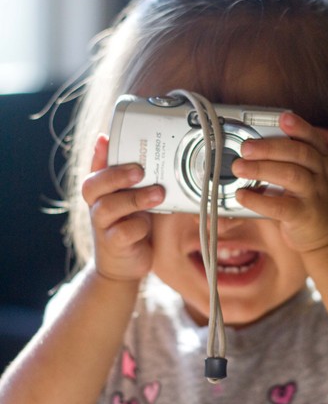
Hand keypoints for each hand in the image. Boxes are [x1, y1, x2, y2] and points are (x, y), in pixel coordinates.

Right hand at [82, 134, 164, 281]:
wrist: (125, 264)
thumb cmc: (130, 223)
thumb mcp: (131, 196)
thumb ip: (132, 176)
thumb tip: (136, 150)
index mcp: (100, 190)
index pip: (94, 167)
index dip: (99, 153)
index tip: (106, 139)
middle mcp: (96, 205)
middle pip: (94, 185)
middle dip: (117, 175)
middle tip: (140, 170)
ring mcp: (102, 226)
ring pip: (109, 207)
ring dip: (135, 198)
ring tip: (158, 193)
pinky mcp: (113, 244)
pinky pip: (122, 232)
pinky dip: (138, 226)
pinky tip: (148, 224)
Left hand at [232, 112, 327, 253]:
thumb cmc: (319, 201)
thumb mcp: (322, 173)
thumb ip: (306, 153)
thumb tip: (271, 135)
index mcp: (327, 160)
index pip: (314, 138)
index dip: (299, 127)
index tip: (283, 117)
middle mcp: (324, 174)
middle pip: (300, 153)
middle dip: (270, 147)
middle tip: (246, 147)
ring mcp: (316, 195)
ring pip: (291, 175)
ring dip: (262, 169)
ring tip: (238, 167)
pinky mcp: (305, 216)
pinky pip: (280, 206)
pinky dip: (259, 200)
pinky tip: (242, 195)